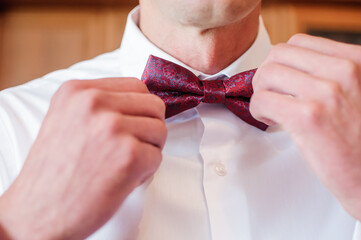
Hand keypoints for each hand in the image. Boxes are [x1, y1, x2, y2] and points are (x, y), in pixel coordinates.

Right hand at [0, 78, 166, 238]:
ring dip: (149, 150)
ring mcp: (112, 128)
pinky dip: (147, 171)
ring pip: (160, 130)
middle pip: (153, 105)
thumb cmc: (54, 171)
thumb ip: (99, 105)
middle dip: (150, 128)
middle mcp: (94, 103)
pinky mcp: (128, 156)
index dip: (141, 109)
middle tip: (134, 147)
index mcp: (78, 91)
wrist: (37, 213)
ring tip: (125, 164)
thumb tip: (139, 101)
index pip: (136, 86)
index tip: (133, 125)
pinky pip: (157, 157)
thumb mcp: (66, 119)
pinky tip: (124, 179)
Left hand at [250, 34, 360, 219]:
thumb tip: (289, 66)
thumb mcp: (355, 91)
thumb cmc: (359, 138)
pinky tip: (273, 121)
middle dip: (267, 75)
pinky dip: (259, 110)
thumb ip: (329, 73)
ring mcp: (327, 92)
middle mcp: (345, 71)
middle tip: (272, 94)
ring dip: (262, 92)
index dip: (282, 62)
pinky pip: (262, 100)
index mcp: (356, 60)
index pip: (299, 42)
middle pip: (278, 54)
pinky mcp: (308, 117)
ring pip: (266, 73)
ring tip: (274, 109)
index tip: (282, 81)